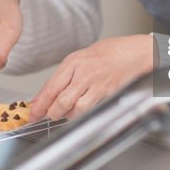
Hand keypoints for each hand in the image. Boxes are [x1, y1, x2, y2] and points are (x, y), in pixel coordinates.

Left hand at [30, 35, 153, 120]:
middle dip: (50, 112)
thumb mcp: (83, 57)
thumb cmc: (112, 53)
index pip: (50, 86)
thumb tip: (47, 93)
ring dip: (66, 115)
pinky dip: (80, 114)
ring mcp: (94, 82)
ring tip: (66, 113)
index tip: (32, 112)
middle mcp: (82, 71)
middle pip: (58, 100)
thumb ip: (64, 75)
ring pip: (71, 107)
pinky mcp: (106, 92)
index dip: (39, 103)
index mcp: (73, 61)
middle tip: (47, 116)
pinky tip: (80, 112)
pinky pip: (87, 109)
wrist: (137, 53)